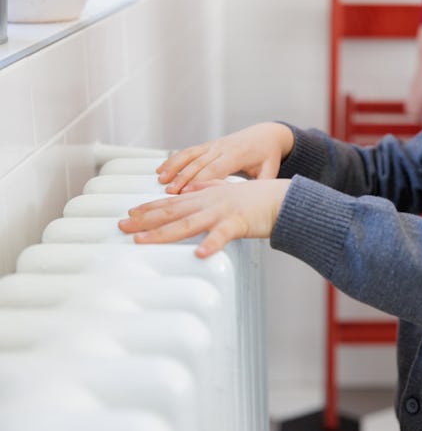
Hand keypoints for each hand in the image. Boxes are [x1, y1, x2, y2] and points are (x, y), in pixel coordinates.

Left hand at [118, 179, 291, 256]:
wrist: (284, 198)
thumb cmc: (259, 199)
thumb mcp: (230, 189)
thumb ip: (210, 185)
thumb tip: (193, 184)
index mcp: (207, 195)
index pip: (172, 202)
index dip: (149, 208)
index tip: (130, 214)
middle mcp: (210, 201)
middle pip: (171, 212)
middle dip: (144, 220)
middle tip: (122, 226)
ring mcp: (222, 211)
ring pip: (187, 223)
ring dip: (162, 233)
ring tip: (142, 241)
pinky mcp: (239, 222)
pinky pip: (223, 235)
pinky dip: (211, 244)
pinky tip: (199, 254)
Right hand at [156, 122, 293, 193]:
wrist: (266, 134)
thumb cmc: (268, 154)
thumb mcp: (270, 169)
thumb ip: (262, 184)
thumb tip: (254, 200)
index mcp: (237, 154)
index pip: (216, 169)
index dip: (201, 180)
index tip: (188, 192)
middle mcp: (222, 148)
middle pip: (199, 164)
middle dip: (183, 177)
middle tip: (170, 191)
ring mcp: (214, 145)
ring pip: (190, 155)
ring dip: (174, 167)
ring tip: (161, 179)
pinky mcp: (208, 146)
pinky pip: (188, 152)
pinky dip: (174, 160)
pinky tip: (161, 169)